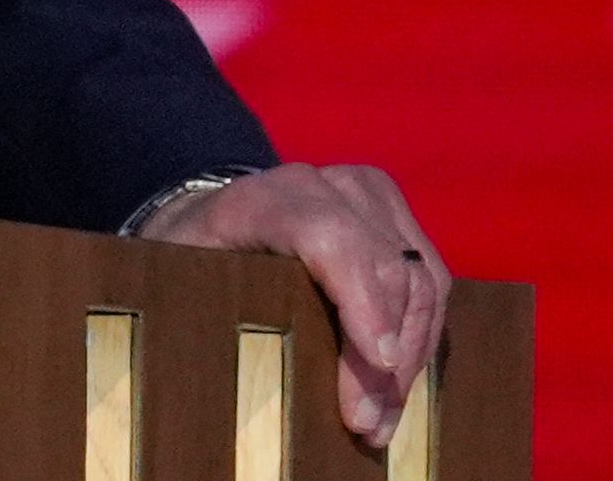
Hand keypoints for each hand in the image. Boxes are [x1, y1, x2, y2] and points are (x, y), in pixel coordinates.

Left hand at [145, 162, 447, 448]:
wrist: (215, 213)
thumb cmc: (194, 253)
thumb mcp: (182, 275)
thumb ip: (207, 306)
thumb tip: (246, 377)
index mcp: (264, 199)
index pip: (330, 240)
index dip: (364, 303)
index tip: (378, 367)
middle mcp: (324, 187)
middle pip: (384, 271)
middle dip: (385, 360)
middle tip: (368, 424)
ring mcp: (366, 196)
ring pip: (419, 280)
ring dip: (410, 358)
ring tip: (383, 417)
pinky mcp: (393, 214)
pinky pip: (430, 280)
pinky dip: (420, 337)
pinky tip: (397, 384)